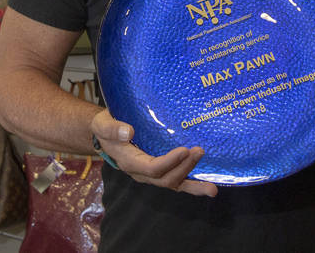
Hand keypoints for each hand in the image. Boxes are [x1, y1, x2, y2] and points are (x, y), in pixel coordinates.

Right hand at [90, 109, 217, 197]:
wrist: (107, 132)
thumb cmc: (106, 126)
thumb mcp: (103, 124)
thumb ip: (112, 128)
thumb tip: (128, 132)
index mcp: (129, 161)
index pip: (151, 167)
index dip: (169, 162)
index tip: (184, 150)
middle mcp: (141, 172)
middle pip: (165, 178)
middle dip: (184, 168)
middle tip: (199, 151)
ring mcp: (151, 174)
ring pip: (173, 184)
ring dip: (192, 184)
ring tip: (211, 187)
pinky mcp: (160, 170)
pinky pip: (177, 182)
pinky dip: (193, 187)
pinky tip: (209, 189)